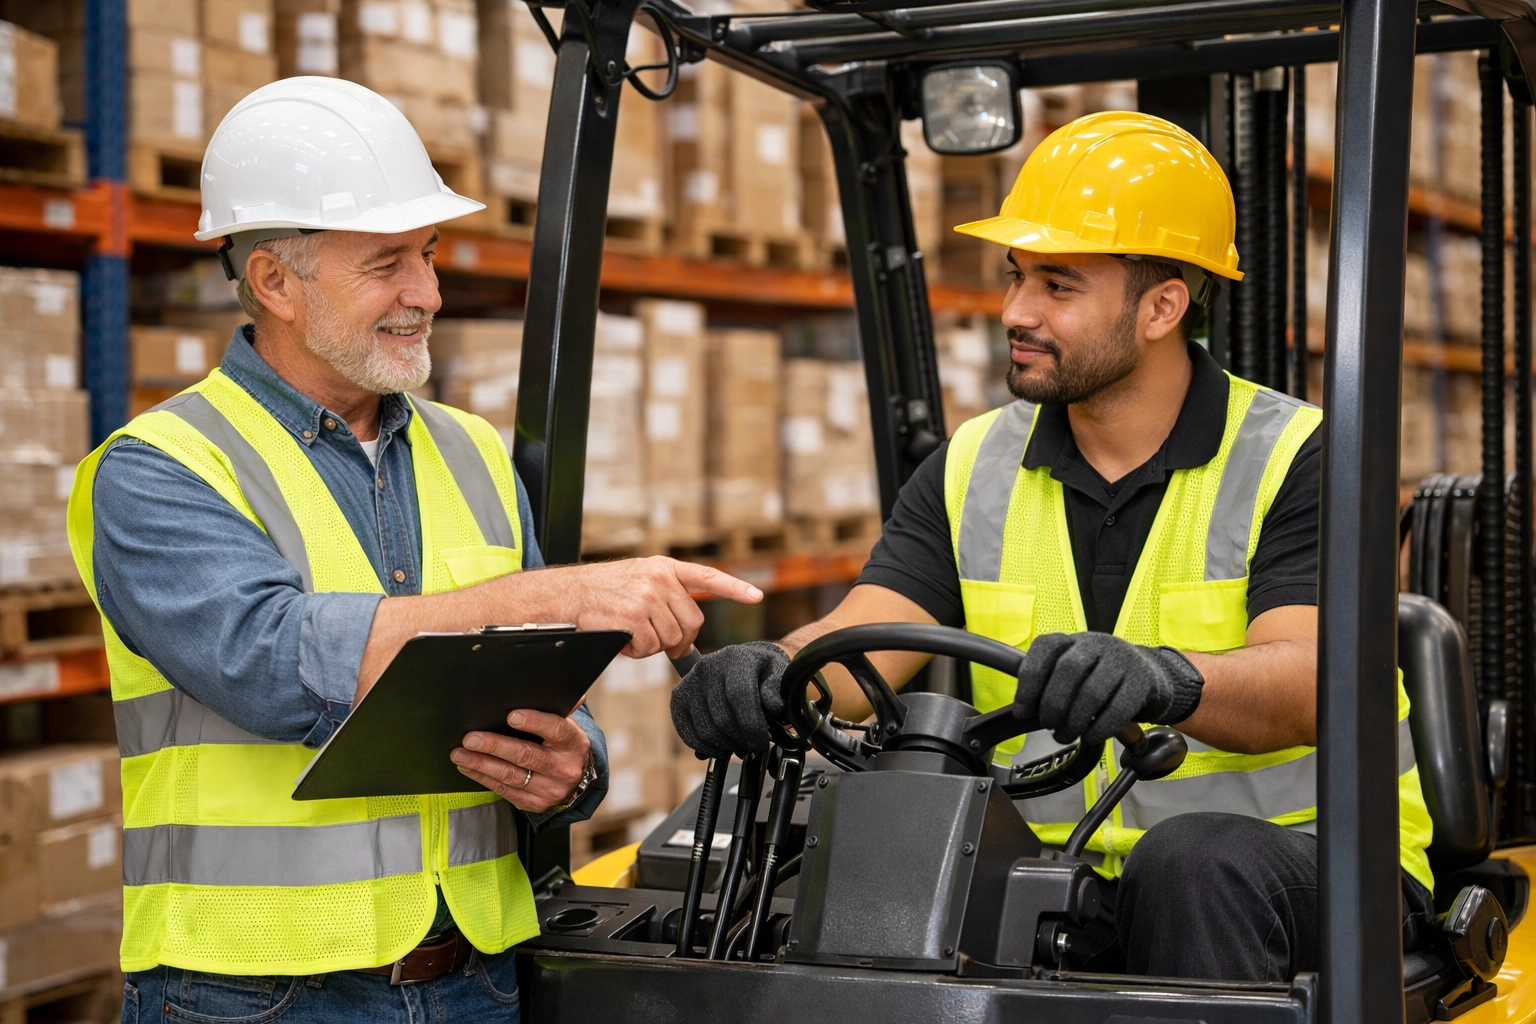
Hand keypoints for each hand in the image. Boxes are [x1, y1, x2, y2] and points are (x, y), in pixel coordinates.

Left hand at [451, 708, 591, 812]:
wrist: (576, 783)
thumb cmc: (563, 747)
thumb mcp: (567, 728)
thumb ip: (557, 711)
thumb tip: (553, 690)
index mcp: (573, 743)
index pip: (556, 730)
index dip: (535, 722)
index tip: (511, 716)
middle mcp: (563, 768)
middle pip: (527, 755)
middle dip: (495, 746)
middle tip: (470, 738)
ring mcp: (549, 789)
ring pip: (511, 776)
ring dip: (482, 764)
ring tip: (460, 754)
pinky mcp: (535, 803)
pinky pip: (505, 791)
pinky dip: (484, 778)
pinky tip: (468, 768)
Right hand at [556, 557, 762, 658]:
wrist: (567, 594)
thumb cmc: (603, 593)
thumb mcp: (639, 582)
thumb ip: (667, 601)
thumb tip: (684, 644)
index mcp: (664, 568)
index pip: (707, 577)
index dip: (734, 588)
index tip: (756, 596)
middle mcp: (659, 580)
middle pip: (691, 624)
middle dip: (678, 639)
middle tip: (655, 639)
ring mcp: (646, 598)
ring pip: (670, 639)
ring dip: (652, 645)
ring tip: (629, 631)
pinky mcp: (632, 618)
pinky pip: (648, 649)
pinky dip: (635, 652)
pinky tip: (620, 636)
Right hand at [670, 641, 790, 759]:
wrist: (743, 662)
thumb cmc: (764, 672)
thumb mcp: (779, 675)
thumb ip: (777, 691)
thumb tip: (774, 707)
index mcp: (736, 658)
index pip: (740, 695)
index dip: (751, 726)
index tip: (761, 743)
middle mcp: (708, 666)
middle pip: (721, 717)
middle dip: (740, 741)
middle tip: (752, 748)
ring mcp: (690, 681)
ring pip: (705, 729)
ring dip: (724, 747)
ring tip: (738, 747)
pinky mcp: (678, 697)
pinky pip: (686, 731)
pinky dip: (704, 747)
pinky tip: (720, 748)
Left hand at [1014, 633, 1203, 747]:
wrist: (1150, 674)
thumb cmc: (1100, 677)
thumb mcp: (1074, 673)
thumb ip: (1049, 684)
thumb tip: (1023, 710)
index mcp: (1073, 640)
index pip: (1046, 648)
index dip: (1030, 680)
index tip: (1022, 710)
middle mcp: (1096, 644)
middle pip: (1069, 669)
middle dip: (1054, 704)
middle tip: (1049, 725)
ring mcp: (1122, 660)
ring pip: (1093, 691)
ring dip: (1074, 721)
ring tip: (1066, 735)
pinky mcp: (1143, 681)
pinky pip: (1118, 709)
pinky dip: (1099, 728)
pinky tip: (1090, 737)